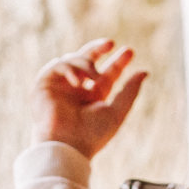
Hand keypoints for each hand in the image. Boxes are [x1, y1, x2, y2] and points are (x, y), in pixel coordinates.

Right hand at [32, 39, 147, 159]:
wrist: (66, 145)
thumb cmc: (92, 134)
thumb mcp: (117, 111)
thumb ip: (130, 91)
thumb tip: (145, 72)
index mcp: (92, 98)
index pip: (106, 75)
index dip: (117, 62)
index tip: (130, 51)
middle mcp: (76, 90)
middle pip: (87, 60)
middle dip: (98, 49)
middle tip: (110, 43)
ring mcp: (60, 86)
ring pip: (73, 60)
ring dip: (86, 64)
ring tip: (95, 77)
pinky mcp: (44, 85)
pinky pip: (56, 66)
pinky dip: (69, 69)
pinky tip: (78, 82)